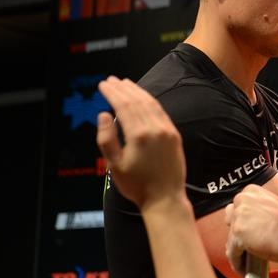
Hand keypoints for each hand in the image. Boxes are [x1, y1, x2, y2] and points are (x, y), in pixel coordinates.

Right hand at [96, 76, 185, 209]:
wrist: (165, 197)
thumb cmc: (136, 185)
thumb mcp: (114, 165)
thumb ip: (106, 139)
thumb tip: (103, 114)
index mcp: (138, 135)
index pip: (123, 105)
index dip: (112, 93)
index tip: (103, 84)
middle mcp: (155, 128)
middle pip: (137, 101)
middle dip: (123, 88)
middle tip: (111, 80)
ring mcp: (167, 130)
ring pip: (151, 103)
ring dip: (137, 91)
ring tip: (125, 83)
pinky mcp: (174, 134)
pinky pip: (161, 111)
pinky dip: (150, 101)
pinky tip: (143, 97)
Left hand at [224, 184, 277, 264]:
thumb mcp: (273, 205)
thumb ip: (259, 210)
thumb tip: (253, 224)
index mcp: (251, 191)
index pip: (238, 207)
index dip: (243, 222)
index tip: (250, 232)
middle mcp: (242, 200)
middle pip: (231, 220)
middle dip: (238, 233)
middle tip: (249, 246)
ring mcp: (238, 217)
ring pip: (230, 239)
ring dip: (238, 251)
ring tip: (247, 262)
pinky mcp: (238, 234)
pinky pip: (232, 253)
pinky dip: (238, 263)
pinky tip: (245, 270)